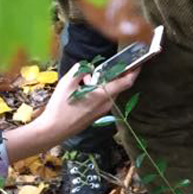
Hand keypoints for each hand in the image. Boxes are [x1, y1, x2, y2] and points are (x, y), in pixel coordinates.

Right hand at [3, 64, 138, 161]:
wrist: (54, 130)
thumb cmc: (60, 106)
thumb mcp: (67, 83)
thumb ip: (80, 70)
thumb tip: (88, 67)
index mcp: (102, 95)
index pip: (126, 82)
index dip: (134, 72)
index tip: (138, 63)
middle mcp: (106, 104)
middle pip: (119, 87)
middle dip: (117, 75)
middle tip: (111, 65)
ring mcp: (102, 111)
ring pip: (110, 93)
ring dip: (105, 83)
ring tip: (89, 77)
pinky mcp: (97, 115)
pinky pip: (104, 99)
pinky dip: (100, 91)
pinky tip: (85, 87)